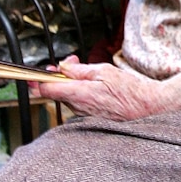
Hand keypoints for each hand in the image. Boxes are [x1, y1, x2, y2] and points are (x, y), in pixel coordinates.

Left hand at [29, 57, 180, 120]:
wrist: (149, 108)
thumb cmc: (130, 90)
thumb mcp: (104, 71)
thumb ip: (80, 70)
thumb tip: (62, 68)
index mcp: (80, 93)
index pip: (47, 90)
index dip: (37, 81)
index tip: (31, 75)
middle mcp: (79, 107)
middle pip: (57, 91)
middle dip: (60, 75)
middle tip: (72, 63)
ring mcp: (84, 114)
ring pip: (68, 96)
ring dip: (71, 83)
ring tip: (87, 72)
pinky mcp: (91, 118)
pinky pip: (78, 102)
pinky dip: (80, 92)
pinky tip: (93, 85)